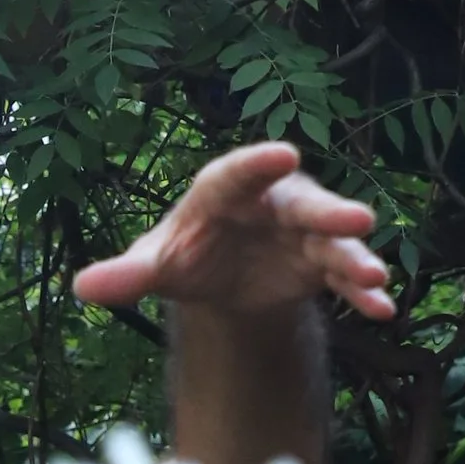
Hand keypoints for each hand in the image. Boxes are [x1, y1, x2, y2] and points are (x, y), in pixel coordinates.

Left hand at [73, 143, 393, 322]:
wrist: (219, 278)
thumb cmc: (186, 253)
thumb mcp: (156, 264)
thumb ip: (128, 274)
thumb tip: (82, 287)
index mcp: (224, 191)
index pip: (239, 174)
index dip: (259, 165)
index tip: (285, 153)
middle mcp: (271, 203)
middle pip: (302, 204)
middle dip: (329, 212)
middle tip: (358, 219)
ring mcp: (301, 232)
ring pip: (332, 240)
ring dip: (355, 257)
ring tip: (376, 276)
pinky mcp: (319, 262)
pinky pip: (344, 274)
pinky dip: (362, 291)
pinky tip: (382, 310)